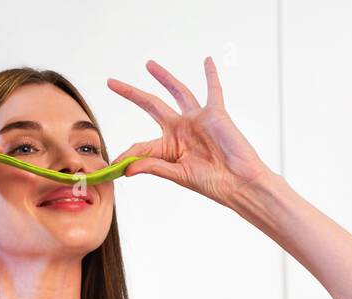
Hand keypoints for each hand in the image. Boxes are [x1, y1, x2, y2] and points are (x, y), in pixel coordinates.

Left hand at [108, 57, 272, 207]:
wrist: (238, 182)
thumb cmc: (211, 183)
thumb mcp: (177, 174)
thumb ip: (152, 166)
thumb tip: (125, 169)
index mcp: (168, 148)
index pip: (141, 145)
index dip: (127, 154)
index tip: (113, 164)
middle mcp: (180, 130)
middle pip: (151, 106)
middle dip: (132, 94)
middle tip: (112, 83)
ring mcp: (196, 120)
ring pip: (177, 92)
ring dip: (164, 77)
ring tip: (149, 65)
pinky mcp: (215, 113)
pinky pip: (213, 90)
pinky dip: (211, 75)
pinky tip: (207, 61)